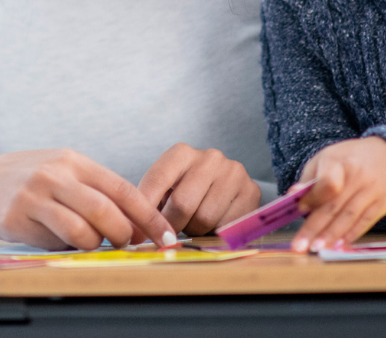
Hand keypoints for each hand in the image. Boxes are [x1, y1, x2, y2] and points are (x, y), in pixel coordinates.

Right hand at [0, 150, 175, 250]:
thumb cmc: (33, 179)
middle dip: (124, 234)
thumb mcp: (65, 172)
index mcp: (75, 161)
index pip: (122, 188)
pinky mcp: (18, 217)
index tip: (166, 236)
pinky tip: (63, 240)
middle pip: (105, 210)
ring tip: (92, 241)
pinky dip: (68, 247)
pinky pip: (55, 241)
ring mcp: (36, 195)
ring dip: (96, 243)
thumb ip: (97, 191)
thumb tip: (138, 223)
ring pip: (82, 230)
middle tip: (127, 243)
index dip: (148, 215)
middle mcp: (56, 174)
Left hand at [134, 143, 261, 239]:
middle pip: (182, 204)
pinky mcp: (251, 191)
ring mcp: (233, 172)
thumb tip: (134, 231)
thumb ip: (149, 203)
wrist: (226, 185)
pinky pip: (227, 225)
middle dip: (172, 225)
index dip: (145, 210)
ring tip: (195, 222)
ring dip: (195, 229)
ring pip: (204, 218)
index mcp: (182, 152)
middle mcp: (210, 157)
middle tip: (170, 233)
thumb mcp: (166, 189)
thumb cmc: (187, 190)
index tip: (137, 234)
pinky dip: (217, 232)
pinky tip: (215, 223)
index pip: (157, 180)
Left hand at [290, 137, 385, 252]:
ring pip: (349, 217)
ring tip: (316, 248)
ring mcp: (372, 190)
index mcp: (339, 160)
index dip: (314, 198)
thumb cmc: (346, 160)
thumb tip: (293, 196)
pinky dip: (350, 235)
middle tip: (301, 245)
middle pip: (334, 205)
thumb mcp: (324, 159)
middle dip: (315, 227)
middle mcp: (358, 175)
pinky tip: (338, 246)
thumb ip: (309, 178)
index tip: (300, 209)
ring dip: (331, 235)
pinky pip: (364, 222)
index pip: (327, 183)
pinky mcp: (382, 204)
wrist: (383, 157)